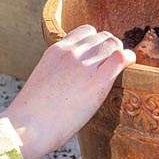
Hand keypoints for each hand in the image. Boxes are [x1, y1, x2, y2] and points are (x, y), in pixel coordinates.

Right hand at [2, 25, 134, 158]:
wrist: (28, 126)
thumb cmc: (33, 114)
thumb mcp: (44, 80)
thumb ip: (60, 71)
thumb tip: (72, 82)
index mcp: (56, 50)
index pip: (86, 32)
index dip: (97, 42)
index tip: (100, 54)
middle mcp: (72, 52)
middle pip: (103, 38)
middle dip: (110, 48)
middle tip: (113, 64)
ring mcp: (85, 65)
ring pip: (113, 44)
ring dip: (119, 53)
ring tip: (121, 66)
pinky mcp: (98, 81)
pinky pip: (121, 58)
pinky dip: (129, 58)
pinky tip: (130, 64)